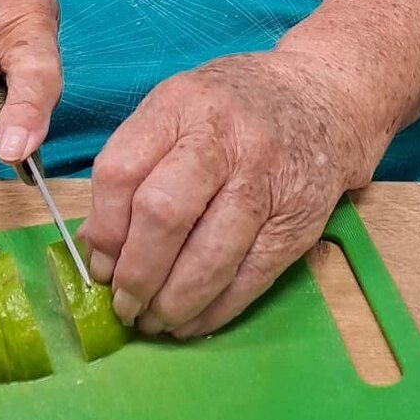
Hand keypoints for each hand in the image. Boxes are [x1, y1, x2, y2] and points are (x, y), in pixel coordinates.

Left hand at [79, 50, 381, 337]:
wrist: (322, 98)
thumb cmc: (233, 110)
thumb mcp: (177, 110)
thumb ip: (135, 165)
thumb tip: (97, 247)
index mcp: (181, 105)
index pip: (121, 172)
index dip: (104, 230)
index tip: (99, 264)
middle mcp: (225, 138)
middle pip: (164, 215)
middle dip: (136, 274)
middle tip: (124, 303)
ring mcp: (267, 181)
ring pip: (209, 256)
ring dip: (173, 302)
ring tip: (154, 321)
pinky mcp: (298, 221)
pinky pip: (250, 278)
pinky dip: (215, 310)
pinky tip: (192, 321)